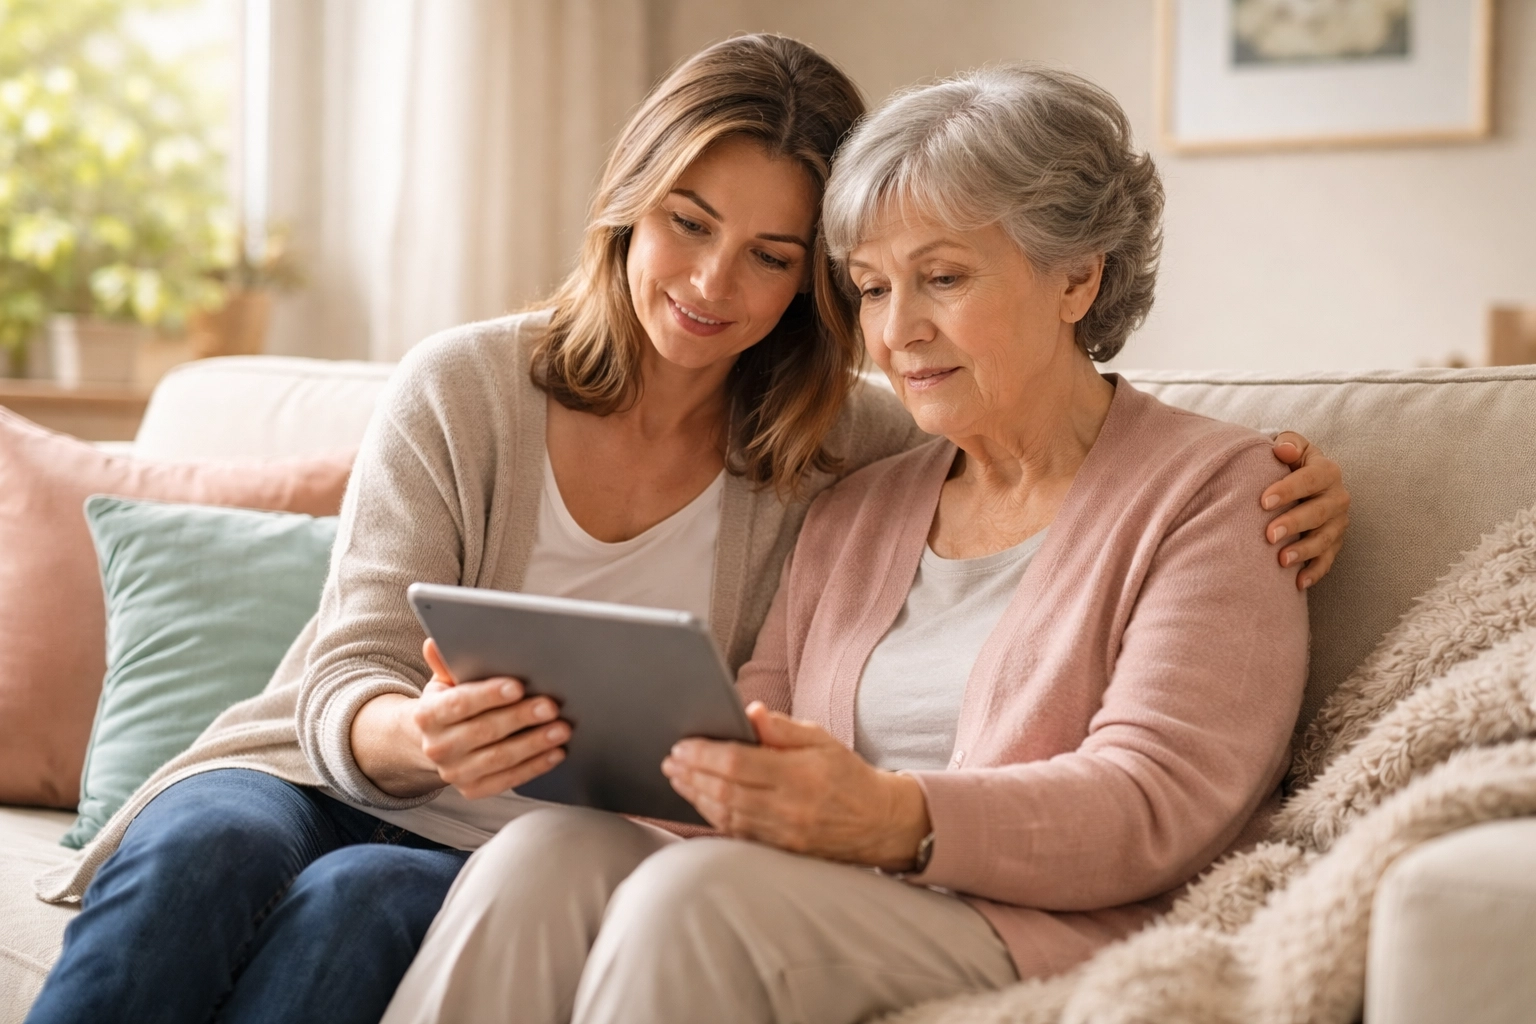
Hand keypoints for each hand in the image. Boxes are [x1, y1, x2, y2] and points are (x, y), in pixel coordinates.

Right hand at [409, 638, 570, 799]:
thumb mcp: (445, 680)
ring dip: (534, 743)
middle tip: (551, 706)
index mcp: (427, 715)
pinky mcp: (472, 790)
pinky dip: (534, 766)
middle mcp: (437, 747)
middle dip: (521, 717)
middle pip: (484, 731)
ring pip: (499, 758)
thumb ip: (446, 662)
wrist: (436, 741)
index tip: (517, 686)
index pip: (459, 703)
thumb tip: (435, 642)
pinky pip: (507, 780)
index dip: (488, 695)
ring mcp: (454, 772)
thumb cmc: (449, 704)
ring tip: (561, 729)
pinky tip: (555, 753)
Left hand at [662, 702, 930, 870]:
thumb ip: (783, 728)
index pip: (739, 763)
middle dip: (691, 773)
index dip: (704, 754)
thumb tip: (750, 712)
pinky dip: (712, 815)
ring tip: (676, 776)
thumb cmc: (846, 774)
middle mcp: (789, 807)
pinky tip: (698, 800)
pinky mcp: (779, 850)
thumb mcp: (822, 739)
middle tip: (670, 759)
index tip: (682, 744)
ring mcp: (782, 833)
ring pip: (725, 814)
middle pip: (725, 790)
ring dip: (695, 794)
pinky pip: (736, 832)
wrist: (877, 822)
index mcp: (800, 774)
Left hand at [1263, 432, 1350, 590]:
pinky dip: (1314, 572)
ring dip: (1304, 551)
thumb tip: (1282, 450)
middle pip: (1319, 512)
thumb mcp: (1290, 446)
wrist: (1302, 479)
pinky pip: (1327, 560)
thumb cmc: (1289, 462)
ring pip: (1325, 539)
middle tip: (1269, 535)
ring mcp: (1337, 523)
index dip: (1289, 490)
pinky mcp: (1334, 543)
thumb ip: (1288, 444)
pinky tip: (1297, 583)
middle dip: (1294, 524)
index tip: (1263, 501)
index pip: (1311, 479)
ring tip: (1281, 560)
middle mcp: (1337, 497)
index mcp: (1326, 471)